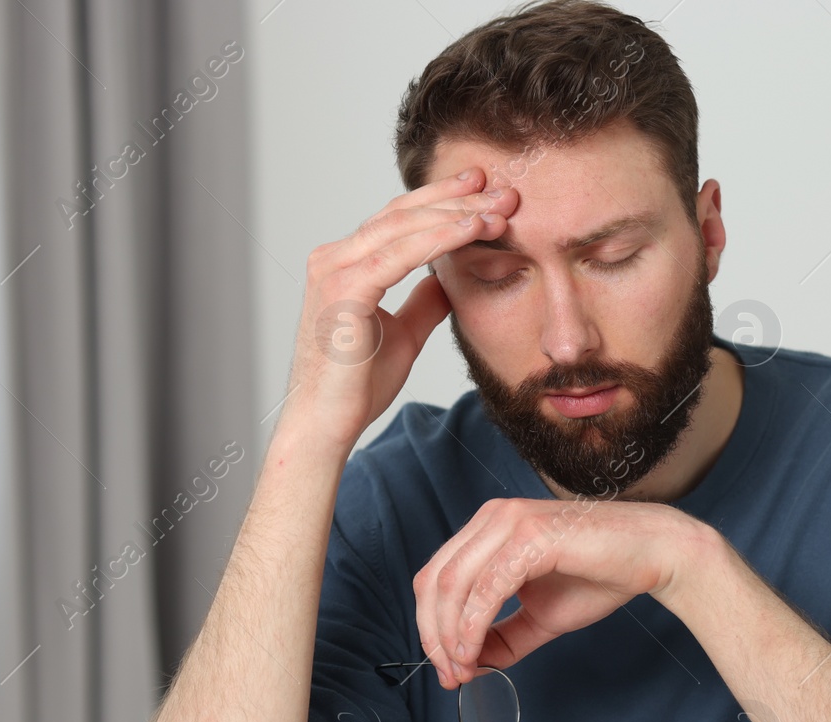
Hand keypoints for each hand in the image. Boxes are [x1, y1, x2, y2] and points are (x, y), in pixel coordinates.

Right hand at [282, 169, 519, 450]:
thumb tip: (445, 280)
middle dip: (456, 199)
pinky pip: (399, 254)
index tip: (484, 191)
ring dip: (456, 215)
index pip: (398, 220)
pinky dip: (439, 238)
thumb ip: (422, 302)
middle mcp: (333, 258)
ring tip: (499, 209)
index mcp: (345, 264)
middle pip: (402, 214)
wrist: (328, 424)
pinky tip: (473, 229)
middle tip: (502, 188)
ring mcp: (334, 271)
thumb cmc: (357, 386)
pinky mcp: (343, 290)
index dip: (442, 201)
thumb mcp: (404, 334)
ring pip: (403, 227)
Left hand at [412, 498, 715, 686]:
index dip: (431, 628)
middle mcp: (492, 518)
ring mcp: (509, 522)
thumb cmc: (601, 576)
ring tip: (464, 670)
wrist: (654, 554)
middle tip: (451, 676)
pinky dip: (473, 626)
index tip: (448, 669)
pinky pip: (487, 587)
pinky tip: (476, 653)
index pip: (435, 578)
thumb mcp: (540, 617)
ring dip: (450, 636)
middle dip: (434, 637)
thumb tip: (469, 665)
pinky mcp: (530, 536)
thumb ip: (502, 637)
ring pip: (451, 584)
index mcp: (487, 529)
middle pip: (432, 583)